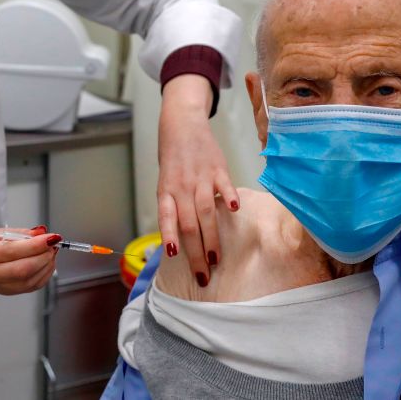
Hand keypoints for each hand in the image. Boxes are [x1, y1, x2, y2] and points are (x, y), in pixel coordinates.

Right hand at [0, 226, 58, 293]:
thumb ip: (22, 233)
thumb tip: (42, 232)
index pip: (12, 251)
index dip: (35, 245)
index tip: (52, 237)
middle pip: (22, 270)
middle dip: (43, 256)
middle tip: (53, 245)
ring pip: (29, 280)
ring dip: (47, 265)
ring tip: (51, 252)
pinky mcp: (9, 293)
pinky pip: (32, 286)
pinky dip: (45, 274)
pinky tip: (48, 262)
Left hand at [157, 74, 238, 286]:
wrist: (181, 124)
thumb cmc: (173, 160)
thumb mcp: (166, 183)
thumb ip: (173, 207)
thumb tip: (178, 240)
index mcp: (166, 191)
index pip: (167, 218)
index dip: (170, 236)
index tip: (176, 256)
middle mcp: (182, 187)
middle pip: (189, 224)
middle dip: (195, 253)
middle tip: (203, 276)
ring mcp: (201, 177)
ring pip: (205, 211)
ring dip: (211, 237)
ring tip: (216, 259)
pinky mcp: (218, 168)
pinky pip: (224, 185)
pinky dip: (229, 198)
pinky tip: (235, 211)